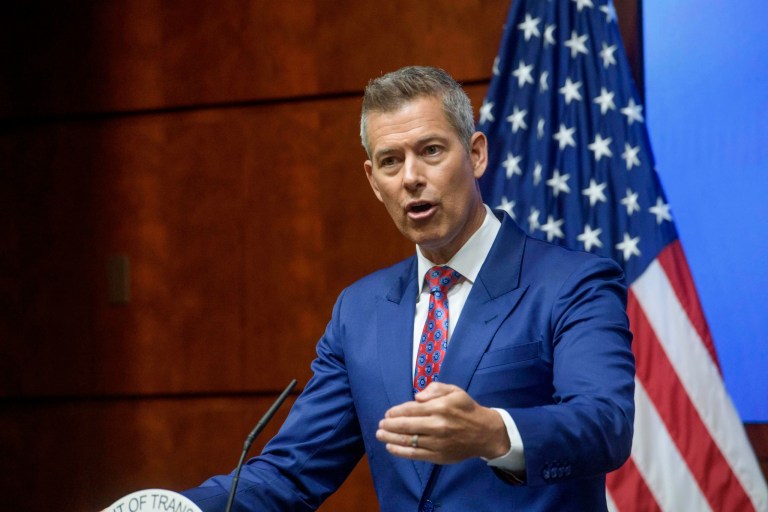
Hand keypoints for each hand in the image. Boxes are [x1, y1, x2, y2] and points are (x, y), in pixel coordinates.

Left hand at [375, 382, 509, 463]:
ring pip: (408, 441)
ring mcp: (437, 442)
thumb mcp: (455, 391)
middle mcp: (437, 425)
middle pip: (406, 426)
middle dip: (389, 425)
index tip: (387, 414)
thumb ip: (435, 389)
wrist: (485, 433)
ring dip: (390, 438)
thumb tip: (417, 396)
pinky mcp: (438, 456)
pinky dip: (400, 451)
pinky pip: (415, 454)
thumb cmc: (466, 409)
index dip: (396, 412)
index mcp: (440, 407)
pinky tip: (390, 447)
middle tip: (380, 425)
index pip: (411, 409)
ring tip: (380, 435)